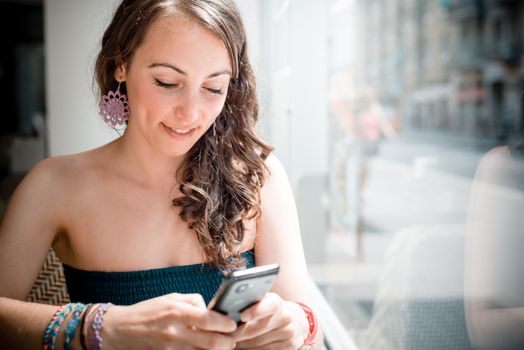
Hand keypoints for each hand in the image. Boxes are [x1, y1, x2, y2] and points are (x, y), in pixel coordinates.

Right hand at [101, 293, 236, 349]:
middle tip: (233, 339)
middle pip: (211, 343)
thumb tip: (212, 310)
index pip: (209, 320)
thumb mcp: (171, 298)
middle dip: (228, 343)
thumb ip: (194, 302)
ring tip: (222, 344)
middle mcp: (175, 331)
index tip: (233, 324)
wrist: (120, 329)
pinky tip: (204, 348)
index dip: (226, 324)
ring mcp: (171, 348)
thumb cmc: (148, 310)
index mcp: (177, 312)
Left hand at [232, 293, 308, 348]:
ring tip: (229, 343)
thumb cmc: (272, 310)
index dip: (255, 311)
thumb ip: (251, 303)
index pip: (268, 305)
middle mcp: (286, 318)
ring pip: (258, 344)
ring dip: (241, 345)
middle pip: (256, 330)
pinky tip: (242, 348)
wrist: (297, 320)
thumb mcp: (265, 301)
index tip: (242, 316)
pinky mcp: (289, 348)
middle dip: (237, 334)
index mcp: (277, 303)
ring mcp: (288, 334)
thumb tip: (229, 311)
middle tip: (224, 336)